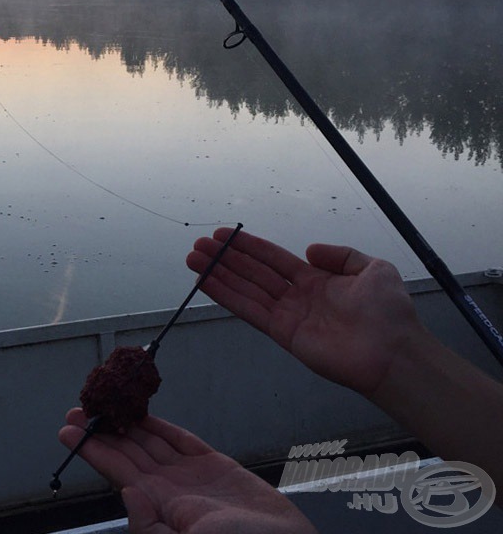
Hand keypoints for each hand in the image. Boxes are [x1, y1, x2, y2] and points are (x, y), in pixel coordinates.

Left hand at [58, 409, 315, 533]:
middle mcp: (168, 493)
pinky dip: (162, 427)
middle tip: (76, 409)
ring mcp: (191, 479)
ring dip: (125, 424)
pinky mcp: (215, 468)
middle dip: (101, 432)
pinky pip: (181, 441)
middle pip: (127, 455)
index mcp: (158, 511)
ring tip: (100, 404)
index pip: (115, 474)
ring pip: (150, 444)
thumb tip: (127, 493)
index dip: (92, 451)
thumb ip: (152, 527)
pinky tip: (142, 414)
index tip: (67, 432)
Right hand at [186, 227, 427, 395]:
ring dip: (218, 274)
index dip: (248, 246)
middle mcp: (296, 296)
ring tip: (193, 260)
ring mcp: (287, 315)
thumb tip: (309, 250)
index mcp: (316, 280)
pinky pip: (249, 311)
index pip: (273, 259)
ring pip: (245, 289)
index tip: (223, 235)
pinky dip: (226, 296)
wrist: (394, 352)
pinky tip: (206, 283)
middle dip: (225, 258)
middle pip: (253, 272)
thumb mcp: (374, 269)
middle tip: (198, 245)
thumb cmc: (389, 312)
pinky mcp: (282, 334)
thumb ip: (341, 255)